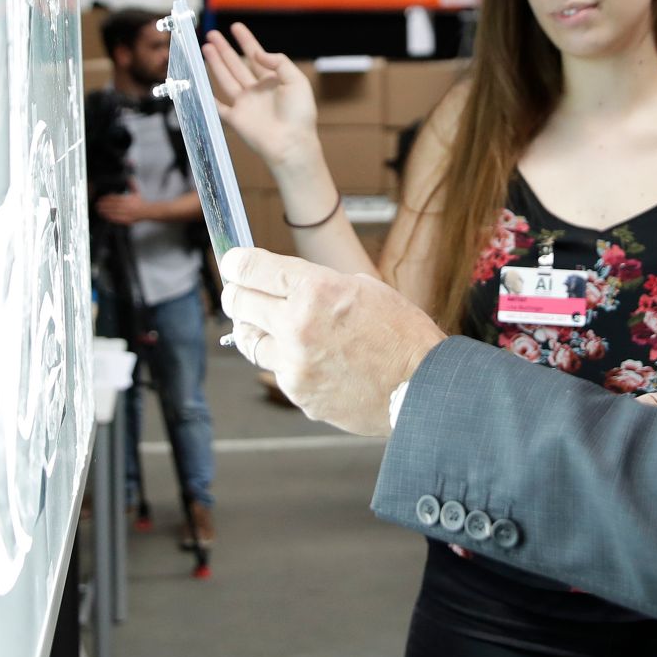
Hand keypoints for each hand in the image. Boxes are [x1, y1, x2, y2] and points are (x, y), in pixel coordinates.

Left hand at [96, 186, 149, 225]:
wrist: (147, 211)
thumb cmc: (141, 202)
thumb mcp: (136, 192)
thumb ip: (132, 185)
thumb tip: (130, 177)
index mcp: (128, 199)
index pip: (115, 198)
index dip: (107, 198)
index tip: (101, 199)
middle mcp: (126, 206)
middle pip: (112, 205)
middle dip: (104, 205)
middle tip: (97, 204)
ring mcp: (126, 213)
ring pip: (113, 212)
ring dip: (105, 211)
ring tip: (99, 210)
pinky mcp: (126, 220)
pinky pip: (116, 219)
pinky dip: (110, 217)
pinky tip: (105, 216)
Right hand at [202, 23, 320, 172]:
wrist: (291, 143)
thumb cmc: (299, 114)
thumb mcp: (297, 80)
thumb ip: (278, 62)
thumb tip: (258, 53)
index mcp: (273, 81)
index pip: (256, 55)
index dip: (246, 41)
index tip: (236, 26)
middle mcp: (257, 90)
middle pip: (237, 64)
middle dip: (225, 49)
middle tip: (212, 34)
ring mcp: (245, 104)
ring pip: (225, 79)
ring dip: (215, 64)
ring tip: (205, 47)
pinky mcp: (236, 119)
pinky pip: (217, 106)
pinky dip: (206, 97)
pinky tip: (198, 85)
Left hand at [218, 247, 442, 435]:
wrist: (423, 388)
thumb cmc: (402, 336)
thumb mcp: (363, 288)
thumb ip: (317, 285)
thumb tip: (283, 284)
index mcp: (316, 290)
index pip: (251, 268)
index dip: (236, 263)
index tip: (233, 264)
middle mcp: (297, 325)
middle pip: (238, 303)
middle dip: (237, 295)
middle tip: (240, 293)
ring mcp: (295, 363)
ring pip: (251, 341)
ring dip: (258, 331)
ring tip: (277, 329)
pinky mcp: (298, 393)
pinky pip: (278, 370)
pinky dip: (287, 362)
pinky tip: (314, 360)